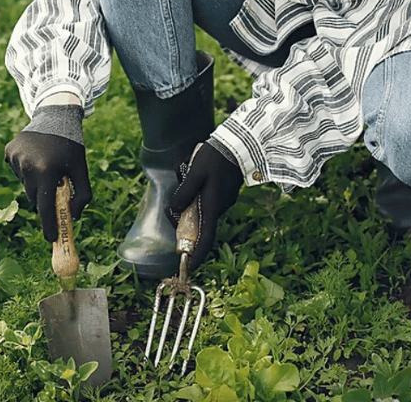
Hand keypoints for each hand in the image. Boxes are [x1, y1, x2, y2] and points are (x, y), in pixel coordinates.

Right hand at [4, 130, 91, 242]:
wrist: (55, 116)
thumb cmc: (71, 145)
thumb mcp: (81, 169)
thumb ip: (82, 195)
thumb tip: (74, 216)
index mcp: (47, 171)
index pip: (45, 207)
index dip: (48, 225)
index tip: (51, 238)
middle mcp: (28, 166)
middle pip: (34, 197)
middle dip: (44, 197)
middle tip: (55, 187)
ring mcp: (16, 158)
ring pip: (26, 184)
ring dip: (36, 182)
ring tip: (46, 165)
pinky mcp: (9, 152)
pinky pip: (17, 171)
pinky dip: (26, 170)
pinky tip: (35, 157)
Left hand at [167, 142, 243, 269]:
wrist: (239, 144)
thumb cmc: (215, 158)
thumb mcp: (194, 174)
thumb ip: (184, 193)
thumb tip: (175, 210)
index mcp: (213, 206)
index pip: (205, 238)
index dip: (197, 254)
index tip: (188, 266)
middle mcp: (220, 207)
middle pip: (199, 223)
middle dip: (184, 219)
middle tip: (171, 208)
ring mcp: (224, 200)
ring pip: (202, 209)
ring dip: (190, 201)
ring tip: (184, 175)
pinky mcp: (225, 192)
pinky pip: (207, 199)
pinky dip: (197, 193)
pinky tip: (193, 173)